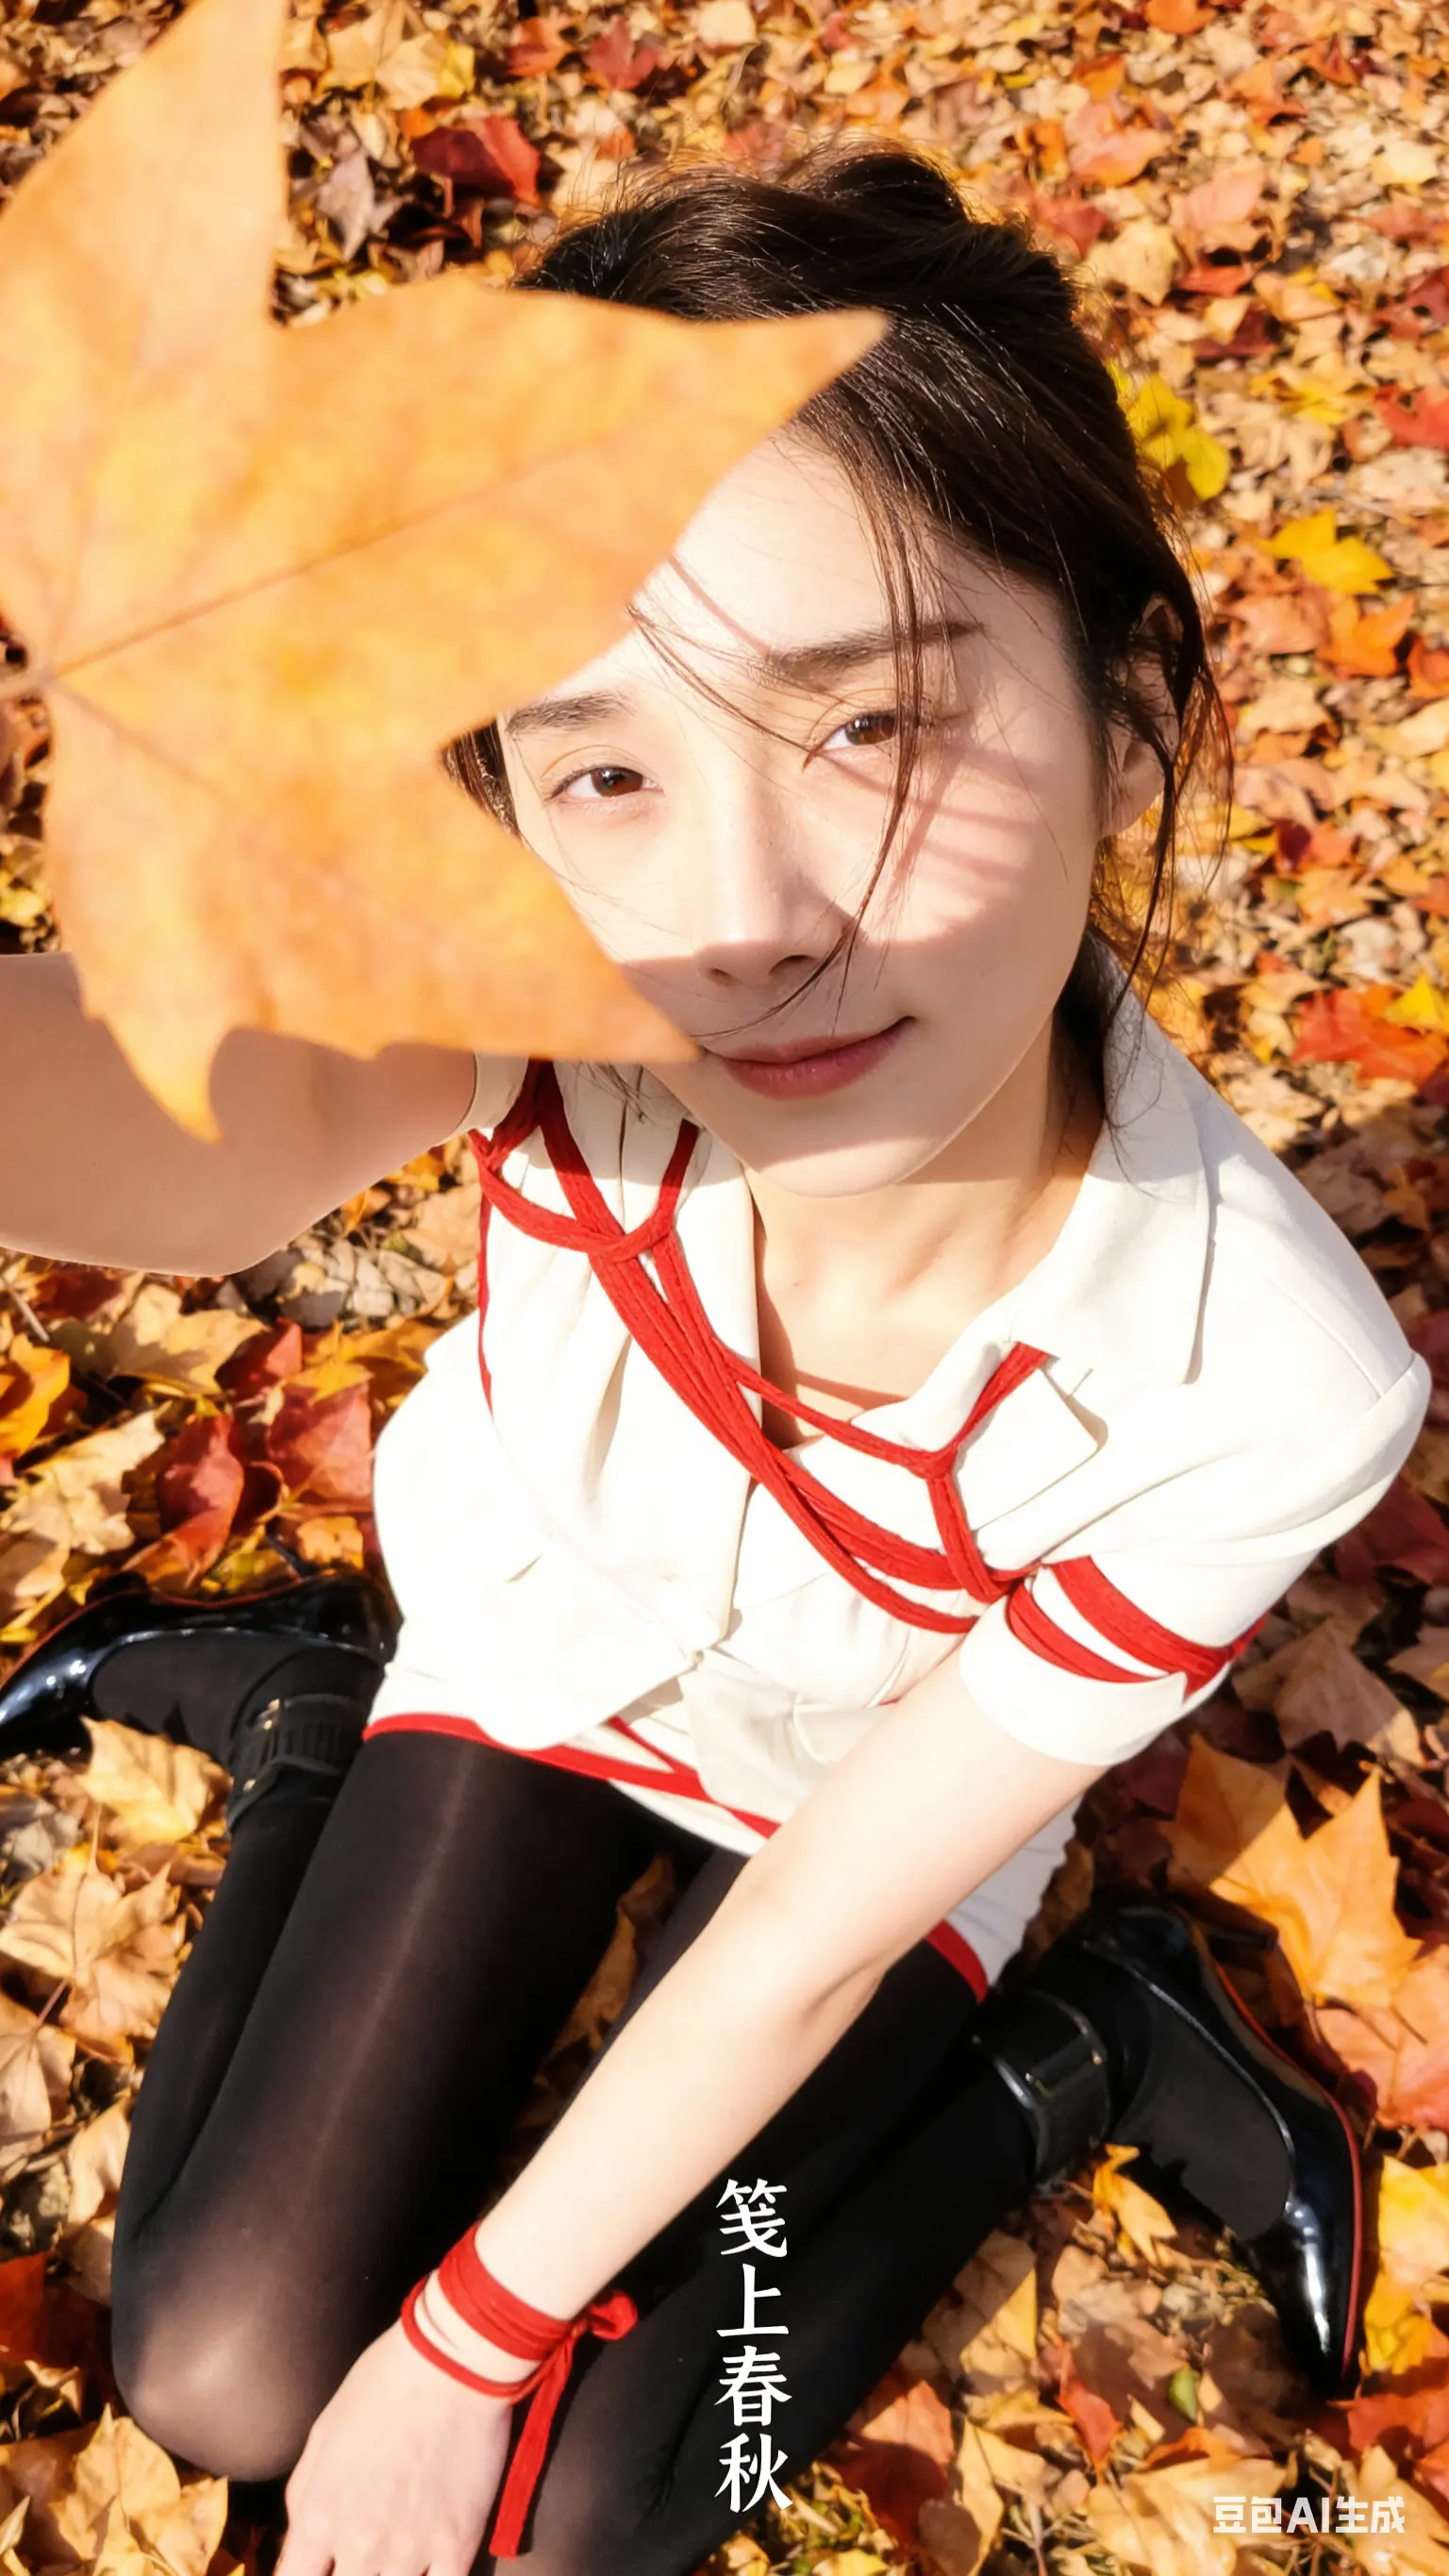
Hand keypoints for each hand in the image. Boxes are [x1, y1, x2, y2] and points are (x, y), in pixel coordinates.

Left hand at [277, 2318, 516, 2575]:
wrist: (453, 2361)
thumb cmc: (381, 2385)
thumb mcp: (323, 2434)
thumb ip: (304, 2496)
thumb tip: (300, 2540)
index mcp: (320, 2517)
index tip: (315, 2567)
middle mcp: (361, 2545)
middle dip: (346, 2575)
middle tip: (359, 2556)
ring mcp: (412, 2550)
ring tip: (393, 2559)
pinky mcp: (459, 2544)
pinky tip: (428, 2569)